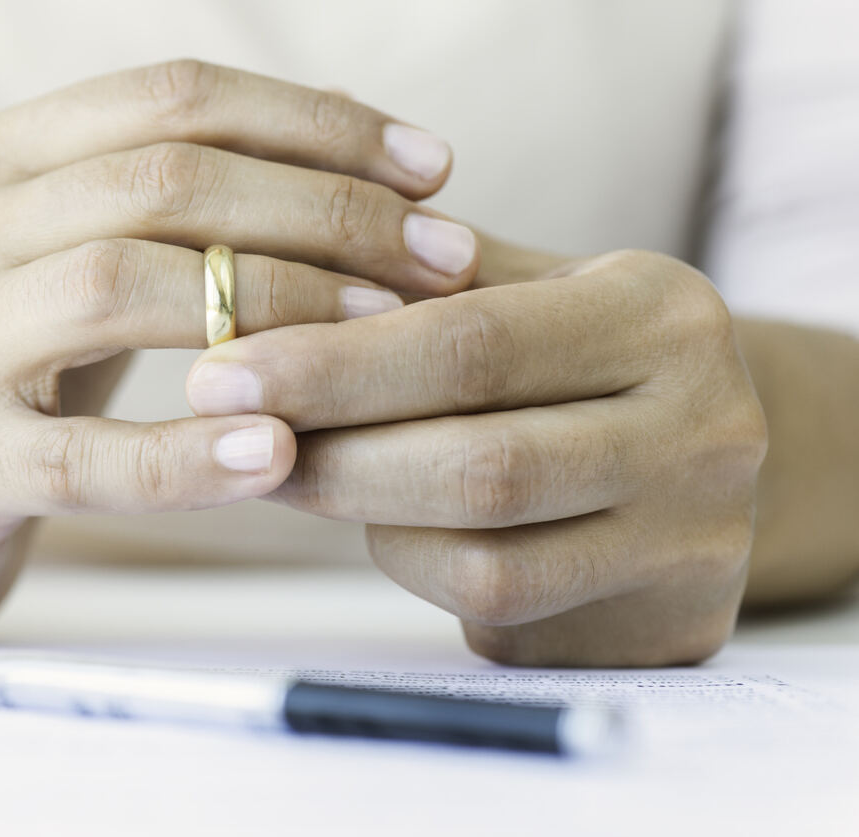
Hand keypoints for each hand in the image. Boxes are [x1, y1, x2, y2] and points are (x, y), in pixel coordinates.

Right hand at [0, 61, 480, 635]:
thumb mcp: (51, 267)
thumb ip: (158, 219)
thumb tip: (351, 184)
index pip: (168, 98)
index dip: (314, 122)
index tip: (429, 169)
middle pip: (161, 179)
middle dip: (324, 209)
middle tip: (442, 257)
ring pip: (120, 285)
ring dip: (278, 302)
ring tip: (386, 336)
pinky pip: (82, 454)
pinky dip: (189, 451)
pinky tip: (279, 450)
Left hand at [187, 246, 766, 665]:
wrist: (704, 448)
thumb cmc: (575, 356)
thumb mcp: (524, 289)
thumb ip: (411, 283)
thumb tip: (251, 288)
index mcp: (661, 313)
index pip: (470, 344)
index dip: (331, 368)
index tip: (220, 375)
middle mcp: (704, 425)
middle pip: (479, 463)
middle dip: (331, 457)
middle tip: (226, 440)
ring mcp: (694, 535)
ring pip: (486, 556)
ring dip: (366, 519)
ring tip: (299, 473)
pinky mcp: (671, 619)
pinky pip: (501, 609)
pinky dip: (417, 567)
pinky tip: (386, 525)